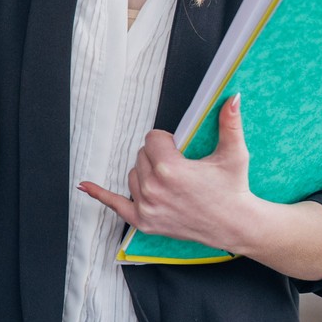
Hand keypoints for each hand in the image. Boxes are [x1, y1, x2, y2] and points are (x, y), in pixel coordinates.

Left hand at [78, 94, 262, 252]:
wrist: (236, 225)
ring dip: (146, 172)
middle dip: (157, 156)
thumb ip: (230, 123)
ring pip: (132, 174)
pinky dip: (100, 195)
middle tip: (180, 166)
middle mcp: (153, 188)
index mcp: (170, 168)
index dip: (167, 141)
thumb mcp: (234, 153)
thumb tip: (232, 97)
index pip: (151, 139)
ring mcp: (147, 207)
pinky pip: (115, 205)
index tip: (181, 149)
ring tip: (170, 180)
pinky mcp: (144, 221)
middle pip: (141, 155)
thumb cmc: (234, 189)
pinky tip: (85, 186)